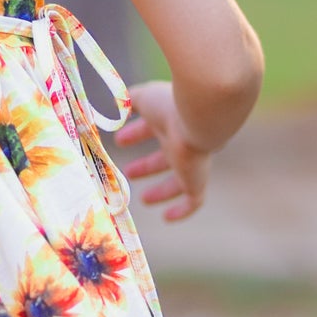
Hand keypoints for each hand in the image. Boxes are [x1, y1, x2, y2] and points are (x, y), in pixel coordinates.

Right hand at [115, 79, 212, 221]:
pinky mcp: (197, 181)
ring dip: (162, 190)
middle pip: (165, 158)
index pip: (153, 129)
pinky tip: (168, 218)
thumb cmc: (170, 105)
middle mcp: (182, 143)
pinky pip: (194, 201)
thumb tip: (116, 103)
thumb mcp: (143, 98)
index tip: (118, 140)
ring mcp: (192, 164)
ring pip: (179, 181)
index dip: (136, 134)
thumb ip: (129, 100)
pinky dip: (182, 211)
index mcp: (170, 122)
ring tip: (144, 199)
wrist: (200, 118)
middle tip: (129, 171)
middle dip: (147, 165)